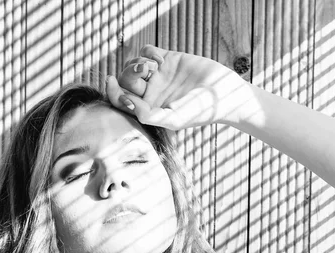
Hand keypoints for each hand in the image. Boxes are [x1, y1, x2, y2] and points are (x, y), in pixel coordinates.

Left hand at [106, 45, 248, 129]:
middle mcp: (151, 93)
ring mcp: (159, 75)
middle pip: (125, 81)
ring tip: (153, 68)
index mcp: (148, 109)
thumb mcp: (173, 119)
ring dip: (137, 63)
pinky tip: (161, 60)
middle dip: (128, 76)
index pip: (122, 100)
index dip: (112, 91)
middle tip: (144, 74)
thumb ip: (148, 115)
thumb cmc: (200, 111)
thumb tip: (126, 102)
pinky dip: (149, 52)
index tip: (110, 81)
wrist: (223, 93)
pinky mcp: (168, 59)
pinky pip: (146, 50)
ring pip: (133, 64)